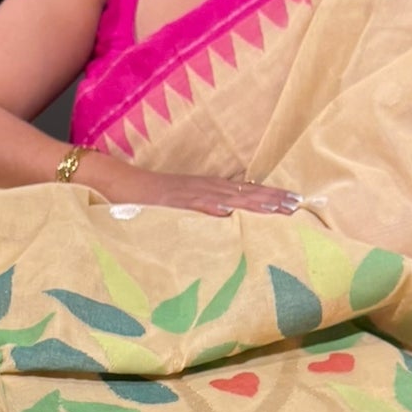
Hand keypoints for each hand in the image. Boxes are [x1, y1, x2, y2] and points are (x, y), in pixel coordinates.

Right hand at [82, 155, 298, 218]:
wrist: (110, 183)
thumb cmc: (143, 201)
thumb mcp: (178, 209)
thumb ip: (200, 217)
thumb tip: (224, 227)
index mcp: (205, 192)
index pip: (245, 193)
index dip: (270, 198)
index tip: (296, 204)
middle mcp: (201, 190)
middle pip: (244, 193)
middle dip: (272, 200)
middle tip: (301, 206)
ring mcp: (186, 195)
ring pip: (226, 198)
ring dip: (254, 203)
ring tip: (280, 209)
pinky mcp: (167, 203)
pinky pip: (192, 206)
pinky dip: (211, 208)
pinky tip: (229, 213)